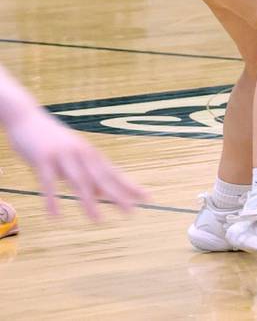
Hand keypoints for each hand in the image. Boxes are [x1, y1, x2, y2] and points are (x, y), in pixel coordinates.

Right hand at [6, 106, 145, 219]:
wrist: (27, 118)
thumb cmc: (53, 141)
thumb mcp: (74, 157)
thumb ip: (87, 174)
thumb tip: (102, 194)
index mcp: (91, 154)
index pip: (115, 173)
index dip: (130, 186)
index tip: (147, 198)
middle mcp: (82, 153)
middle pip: (102, 177)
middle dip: (117, 195)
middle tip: (131, 212)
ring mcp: (63, 154)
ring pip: (79, 180)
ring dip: (88, 201)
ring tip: (97, 220)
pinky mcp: (43, 158)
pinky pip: (48, 181)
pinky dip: (52, 199)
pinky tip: (56, 215)